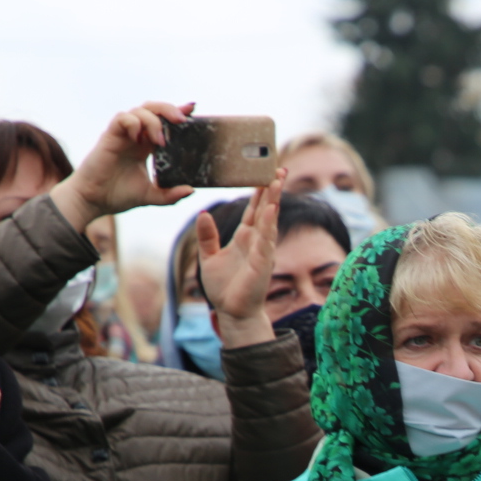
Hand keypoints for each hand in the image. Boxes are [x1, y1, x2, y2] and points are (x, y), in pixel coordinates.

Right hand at [50, 101, 194, 231]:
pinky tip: (139, 139)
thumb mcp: (151, 196)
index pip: (164, 122)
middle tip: (182, 119)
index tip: (193, 109)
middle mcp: (136, 137)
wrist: (94, 201)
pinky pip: (123, 118)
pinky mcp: (110, 136)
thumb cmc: (118, 195)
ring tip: (160, 141)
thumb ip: (170, 194)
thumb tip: (191, 189)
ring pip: (140, 110)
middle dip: (169, 109)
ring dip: (154, 120)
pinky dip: (134, 123)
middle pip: (153, 109)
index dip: (177, 112)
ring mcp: (123, 135)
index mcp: (146, 146)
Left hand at [197, 175, 281, 348]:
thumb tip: (202, 214)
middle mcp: (256, 241)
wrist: (232, 313)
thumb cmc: (224, 289)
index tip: (264, 172)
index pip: (254, 209)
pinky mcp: (262, 263)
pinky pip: (266, 240)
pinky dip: (268, 224)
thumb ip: (207, 237)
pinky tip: (271, 210)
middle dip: (272, 189)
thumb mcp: (209, 258)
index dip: (259, 191)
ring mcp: (262, 251)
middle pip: (266, 209)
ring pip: (269, 220)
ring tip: (277, 180)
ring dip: (274, 200)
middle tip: (278, 167)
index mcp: (244, 238)